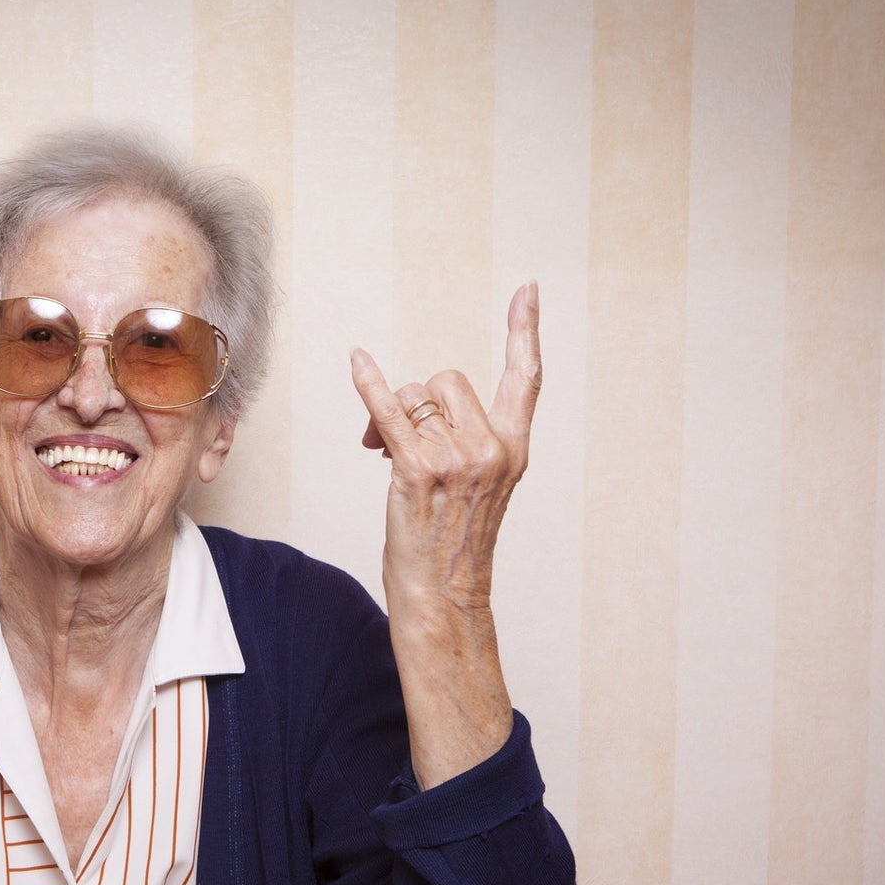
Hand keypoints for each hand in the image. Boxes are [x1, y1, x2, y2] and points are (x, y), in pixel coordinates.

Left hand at [350, 282, 540, 613]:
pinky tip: (356, 361)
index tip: (528, 290)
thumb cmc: (452, 541)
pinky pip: (389, 412)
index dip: (524, 331)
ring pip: (414, 398)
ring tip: (383, 455)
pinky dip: (369, 386)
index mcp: (514, 448)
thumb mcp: (478, 486)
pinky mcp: (418, 470)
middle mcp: (491, 448)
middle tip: (397, 439)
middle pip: (445, 380)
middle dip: (417, 400)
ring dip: (390, 419)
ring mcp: (457, 459)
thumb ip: (464, 439)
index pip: (525, 379)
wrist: (442, 594)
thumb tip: (413, 405)